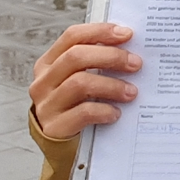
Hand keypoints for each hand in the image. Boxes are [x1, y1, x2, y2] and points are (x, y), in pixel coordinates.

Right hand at [29, 23, 141, 140]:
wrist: (63, 148)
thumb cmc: (78, 107)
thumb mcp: (82, 81)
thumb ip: (96, 64)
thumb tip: (133, 48)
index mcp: (49, 63)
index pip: (72, 37)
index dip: (100, 31)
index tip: (127, 34)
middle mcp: (43, 82)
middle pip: (75, 57)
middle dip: (111, 57)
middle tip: (136, 64)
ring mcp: (46, 105)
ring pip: (79, 83)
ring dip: (112, 85)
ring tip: (132, 92)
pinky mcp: (54, 127)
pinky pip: (83, 112)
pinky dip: (105, 110)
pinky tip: (116, 113)